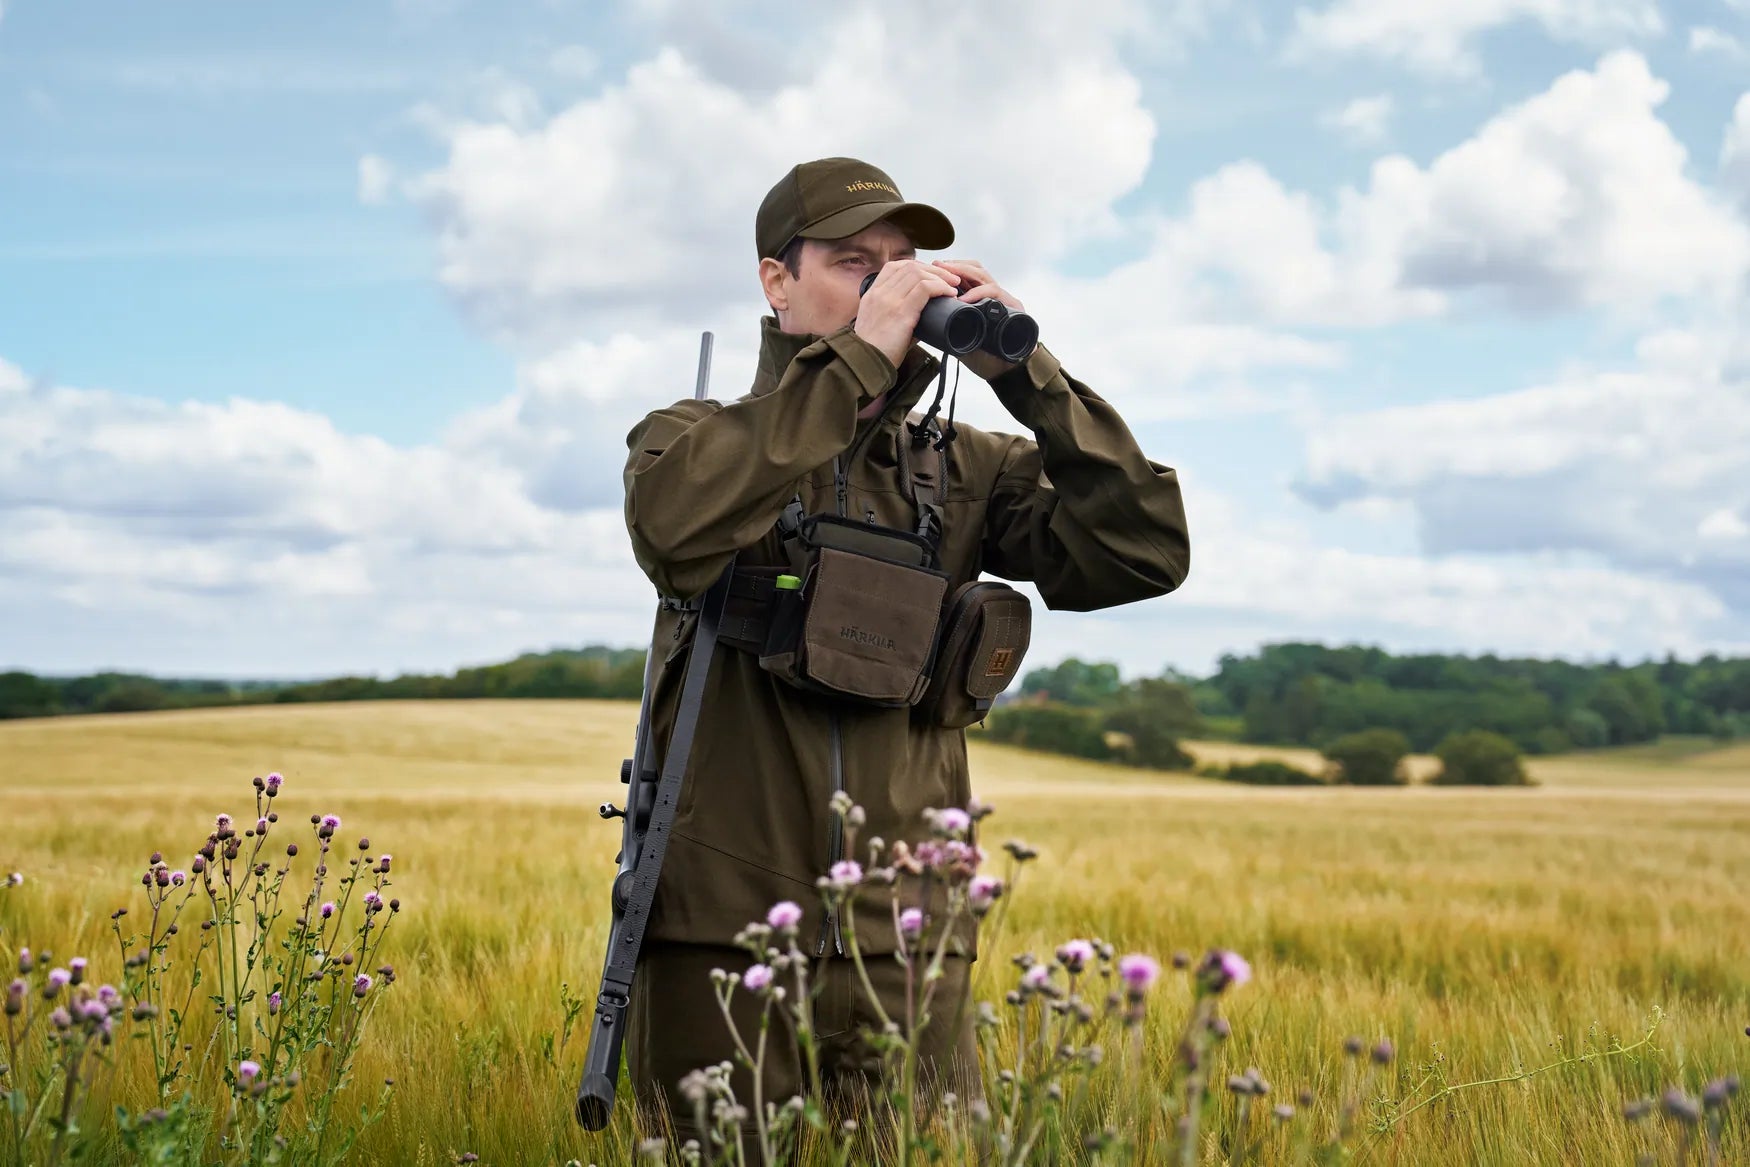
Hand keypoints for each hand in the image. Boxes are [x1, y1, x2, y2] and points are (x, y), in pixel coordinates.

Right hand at [853, 260, 960, 368]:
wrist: (864, 364)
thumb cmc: (875, 351)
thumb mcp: (880, 326)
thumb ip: (899, 316)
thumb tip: (925, 318)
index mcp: (872, 295)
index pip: (894, 267)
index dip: (917, 267)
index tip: (931, 275)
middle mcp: (879, 293)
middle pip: (910, 267)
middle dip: (934, 270)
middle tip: (950, 279)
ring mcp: (889, 300)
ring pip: (919, 274)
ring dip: (941, 277)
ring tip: (953, 286)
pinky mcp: (901, 312)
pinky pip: (925, 288)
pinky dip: (941, 287)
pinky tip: (949, 294)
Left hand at [932, 259, 1027, 379]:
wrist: (1006, 372)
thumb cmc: (983, 356)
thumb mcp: (960, 338)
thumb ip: (948, 327)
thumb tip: (925, 320)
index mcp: (981, 299)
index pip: (966, 275)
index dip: (950, 269)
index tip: (933, 268)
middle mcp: (994, 296)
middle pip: (975, 270)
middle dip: (955, 266)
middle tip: (938, 267)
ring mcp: (1004, 300)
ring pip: (984, 277)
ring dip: (965, 274)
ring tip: (948, 279)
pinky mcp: (1014, 307)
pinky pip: (995, 293)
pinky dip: (979, 293)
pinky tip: (964, 299)